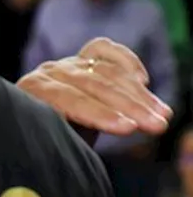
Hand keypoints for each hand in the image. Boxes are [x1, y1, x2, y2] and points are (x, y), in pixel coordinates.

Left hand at [16, 37, 171, 137]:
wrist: (34, 129)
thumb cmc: (46, 143)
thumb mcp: (53, 144)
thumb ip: (64, 138)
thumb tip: (80, 146)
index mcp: (33, 92)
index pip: (71, 100)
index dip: (101, 114)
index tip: (129, 128)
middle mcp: (48, 73)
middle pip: (94, 85)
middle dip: (129, 107)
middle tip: (157, 126)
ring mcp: (67, 63)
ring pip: (107, 72)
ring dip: (139, 95)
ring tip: (163, 116)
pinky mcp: (82, 57)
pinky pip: (105, 50)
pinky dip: (126, 61)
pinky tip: (143, 81)